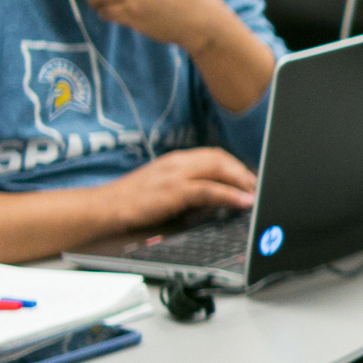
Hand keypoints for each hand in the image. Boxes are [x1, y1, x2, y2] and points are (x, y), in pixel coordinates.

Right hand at [99, 148, 257, 230]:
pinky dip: (231, 195)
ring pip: (219, 169)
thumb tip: (213, 202)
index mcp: (176, 160)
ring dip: (242, 181)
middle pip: (221, 159)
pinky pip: (210, 190)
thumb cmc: (131, 202)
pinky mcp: (174, 190)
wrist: (103, 207)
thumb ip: (186, 190)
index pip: (214, 156)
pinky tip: (244, 202)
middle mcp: (178, 162)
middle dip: (243, 172)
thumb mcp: (163, 190)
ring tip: (256, 194)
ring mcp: (175, 174)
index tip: (250, 179)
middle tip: (258, 187)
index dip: (236, 166)